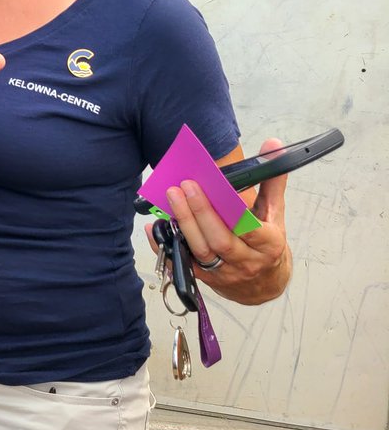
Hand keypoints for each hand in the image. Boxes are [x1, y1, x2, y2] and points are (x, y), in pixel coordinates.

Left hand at [146, 138, 291, 304]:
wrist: (265, 284)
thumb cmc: (267, 244)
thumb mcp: (275, 213)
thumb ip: (271, 180)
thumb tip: (273, 145)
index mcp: (268, 244)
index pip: (251, 229)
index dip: (234, 212)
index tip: (218, 189)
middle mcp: (245, 261)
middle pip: (220, 240)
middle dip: (200, 213)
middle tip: (184, 187)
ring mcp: (224, 272)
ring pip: (200, 252)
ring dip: (183, 224)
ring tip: (171, 198)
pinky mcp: (205, 278)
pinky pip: (182, 263)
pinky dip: (166, 246)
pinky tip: (154, 227)